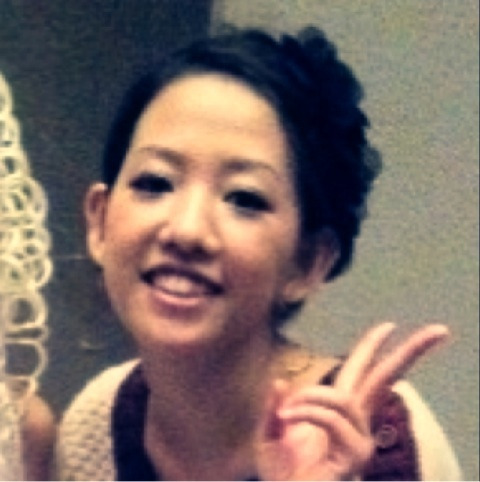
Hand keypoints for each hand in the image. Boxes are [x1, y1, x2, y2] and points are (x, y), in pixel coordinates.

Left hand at [256, 323, 448, 480]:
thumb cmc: (280, 476)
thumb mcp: (269, 435)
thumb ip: (274, 407)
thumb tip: (280, 380)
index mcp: (339, 413)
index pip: (361, 373)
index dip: (372, 348)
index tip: (388, 326)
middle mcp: (356, 424)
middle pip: (386, 379)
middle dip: (409, 352)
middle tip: (439, 329)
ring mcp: (359, 442)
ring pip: (344, 398)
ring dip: (312, 398)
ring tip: (285, 412)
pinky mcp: (354, 457)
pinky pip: (332, 418)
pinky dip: (307, 411)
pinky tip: (286, 416)